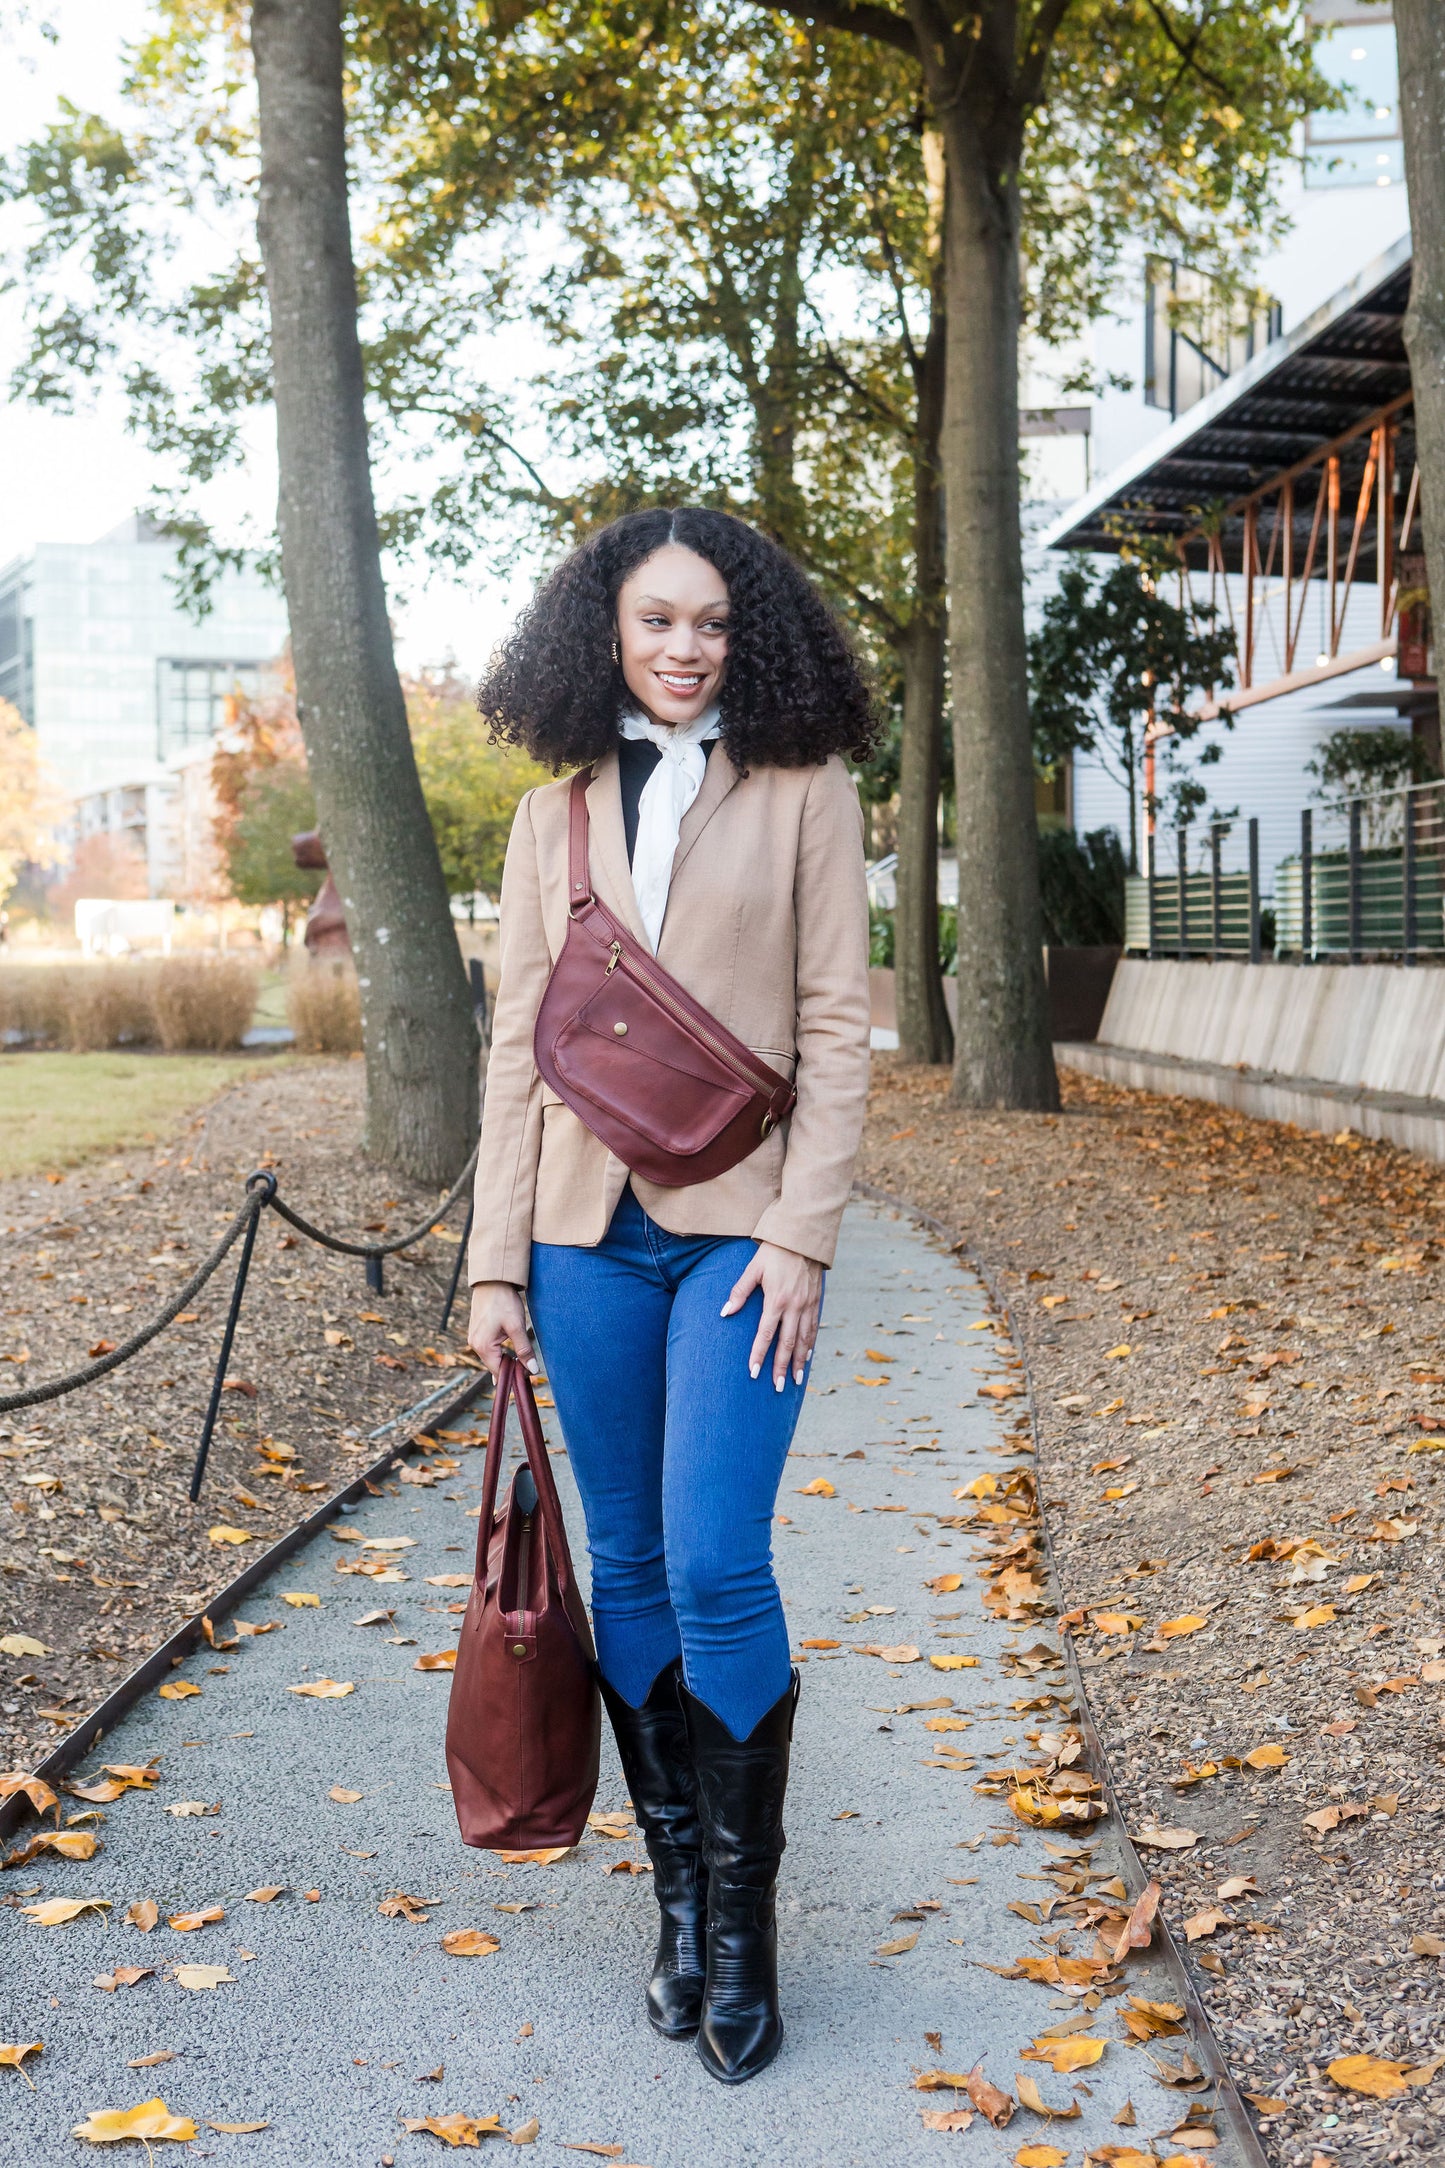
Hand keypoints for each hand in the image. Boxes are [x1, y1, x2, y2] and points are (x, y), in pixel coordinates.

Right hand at [466, 1281, 537, 1377]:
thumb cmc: (503, 1301)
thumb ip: (524, 1349)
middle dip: (510, 1368)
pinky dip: (500, 1352)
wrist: (492, 1280)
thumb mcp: (517, 1326)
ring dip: (506, 1359)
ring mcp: (474, 1338)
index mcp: (482, 1346)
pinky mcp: (477, 1332)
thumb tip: (532, 1370)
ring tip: (522, 1361)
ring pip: (492, 1357)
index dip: (514, 1375)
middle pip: (494, 1365)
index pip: (498, 1371)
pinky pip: (489, 1348)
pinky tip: (511, 1351)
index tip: (530, 1376)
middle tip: (529, 1369)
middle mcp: (474, 1344)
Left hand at [721, 1241, 822, 1391]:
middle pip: (787, 1344)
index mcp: (776, 1300)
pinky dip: (810, 1345)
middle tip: (776, 1387)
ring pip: (804, 1340)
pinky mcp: (816, 1301)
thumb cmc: (773, 1252)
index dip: (759, 1355)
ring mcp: (808, 1305)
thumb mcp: (753, 1269)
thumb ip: (739, 1292)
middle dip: (781, 1367)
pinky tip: (807, 1356)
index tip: (754, 1373)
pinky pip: (814, 1328)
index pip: (765, 1335)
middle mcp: (794, 1306)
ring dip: (799, 1362)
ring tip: (795, 1380)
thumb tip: (725, 1312)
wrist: (802, 1237)